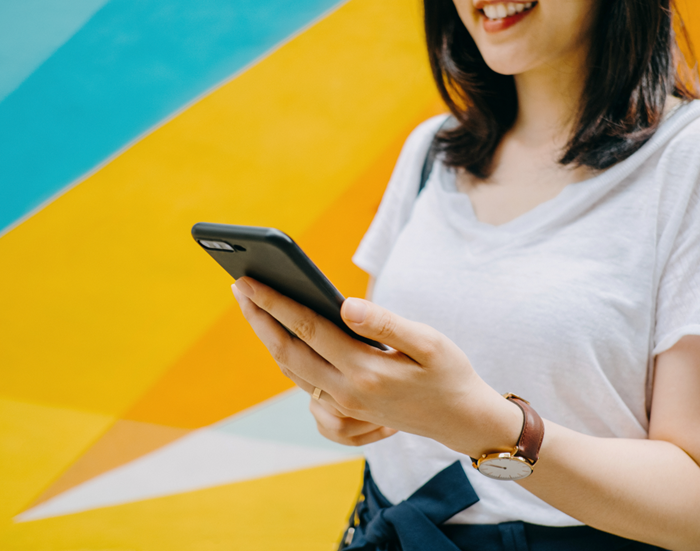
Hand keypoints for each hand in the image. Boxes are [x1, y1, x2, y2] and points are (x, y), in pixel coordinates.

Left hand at [231, 277, 520, 456]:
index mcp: (365, 371)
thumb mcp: (428, 342)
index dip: (275, 302)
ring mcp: (343, 407)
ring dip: (270, 339)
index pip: (308, 328)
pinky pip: (306, 390)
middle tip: (239, 287)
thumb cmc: (448, 373)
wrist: (460, 420)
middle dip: (260, 319)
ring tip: (255, 308)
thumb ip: (385, 323)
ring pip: (292, 372)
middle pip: (287, 352)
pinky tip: (288, 341)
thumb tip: (345, 305)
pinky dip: (290, 364)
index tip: (249, 281)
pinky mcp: (345, 414)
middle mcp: (346, 393)